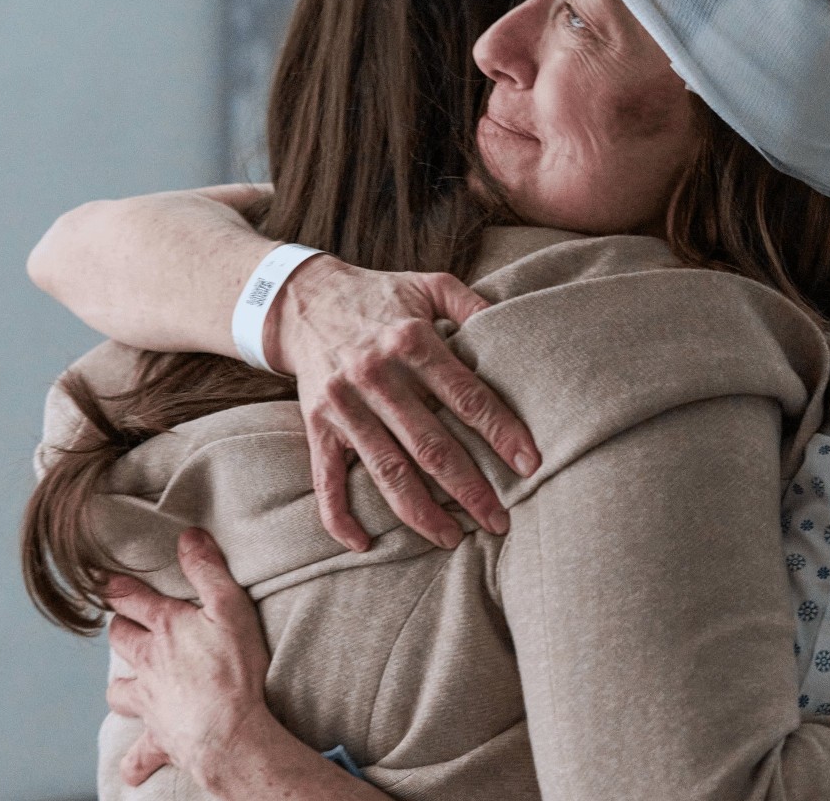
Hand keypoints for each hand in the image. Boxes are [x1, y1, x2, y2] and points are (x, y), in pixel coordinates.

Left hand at [104, 528, 273, 787]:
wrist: (229, 735)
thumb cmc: (234, 671)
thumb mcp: (229, 608)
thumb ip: (208, 570)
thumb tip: (188, 535)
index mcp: (165, 629)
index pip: (130, 598)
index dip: (114, 585)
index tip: (99, 577)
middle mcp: (149, 664)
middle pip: (120, 640)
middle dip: (121, 629)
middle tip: (127, 624)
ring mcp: (151, 702)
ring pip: (120, 691)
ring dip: (122, 685)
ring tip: (129, 685)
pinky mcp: (160, 737)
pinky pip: (139, 754)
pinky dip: (135, 761)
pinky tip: (132, 769)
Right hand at [267, 256, 538, 551]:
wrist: (299, 299)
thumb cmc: (378, 296)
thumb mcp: (428, 285)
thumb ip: (472, 304)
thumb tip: (520, 325)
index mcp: (410, 341)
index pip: (467, 397)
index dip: (502, 433)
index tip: (530, 466)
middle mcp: (375, 376)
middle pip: (431, 445)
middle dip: (470, 489)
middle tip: (500, 521)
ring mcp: (342, 405)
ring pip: (387, 470)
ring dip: (422, 511)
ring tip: (453, 538)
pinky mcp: (315, 425)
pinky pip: (325, 479)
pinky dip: (340, 516)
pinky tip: (364, 545)